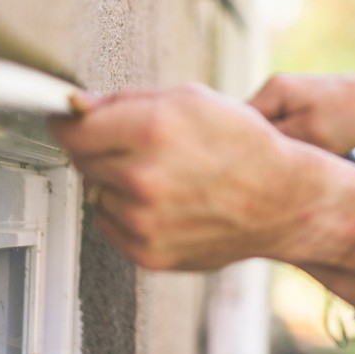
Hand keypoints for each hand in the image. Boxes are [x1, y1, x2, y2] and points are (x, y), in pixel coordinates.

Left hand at [48, 85, 354, 314]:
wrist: (284, 201)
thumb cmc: (246, 146)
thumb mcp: (193, 100)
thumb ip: (127, 100)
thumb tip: (78, 108)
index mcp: (151, 129)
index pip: (72, 129)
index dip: (69, 122)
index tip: (71, 121)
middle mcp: (143, 177)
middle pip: (82, 161)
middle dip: (102, 149)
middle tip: (140, 146)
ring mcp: (143, 221)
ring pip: (98, 194)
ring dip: (119, 183)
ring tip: (167, 177)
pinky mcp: (148, 253)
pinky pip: (112, 225)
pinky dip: (131, 213)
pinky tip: (169, 202)